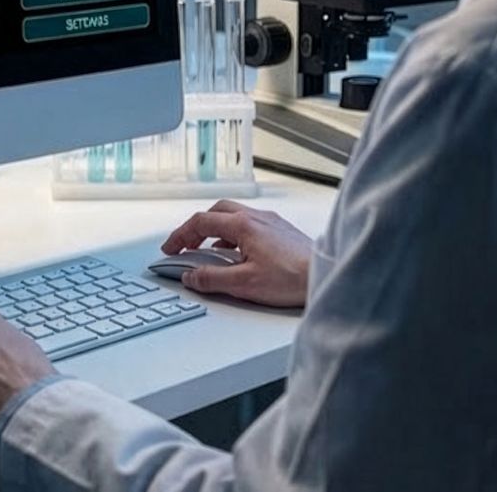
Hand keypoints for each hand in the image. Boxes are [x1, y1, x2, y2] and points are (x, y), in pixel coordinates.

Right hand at [161, 200, 312, 307]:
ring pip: (234, 216)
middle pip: (216, 212)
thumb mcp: (243, 284)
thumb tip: (191, 277)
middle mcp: (257, 217)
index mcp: (243, 225)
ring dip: (216, 230)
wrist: (325, 275)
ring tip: (210, 250)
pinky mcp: (283, 231)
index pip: (200, 222)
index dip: (180, 236)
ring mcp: (271, 222)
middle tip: (187, 245)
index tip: (171, 249)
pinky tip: (239, 253)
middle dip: (197, 227)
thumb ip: (212, 279)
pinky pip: (250, 224)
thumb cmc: (293, 278)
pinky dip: (235, 234)